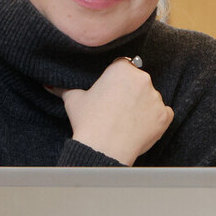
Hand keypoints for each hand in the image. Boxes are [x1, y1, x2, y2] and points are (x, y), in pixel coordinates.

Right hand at [51, 58, 173, 164]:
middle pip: (139, 81)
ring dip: (142, 106)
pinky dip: (154, 120)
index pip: (123, 66)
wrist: (103, 149)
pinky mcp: (165, 115)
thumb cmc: (88, 122)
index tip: (111, 91)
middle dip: (130, 92)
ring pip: (151, 98)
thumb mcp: (73, 100)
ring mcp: (156, 97)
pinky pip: (162, 114)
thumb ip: (65, 88)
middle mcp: (143, 78)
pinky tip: (138, 128)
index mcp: (122, 68)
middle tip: (117, 109)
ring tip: (125, 121)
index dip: (116, 79)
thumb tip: (51, 85)